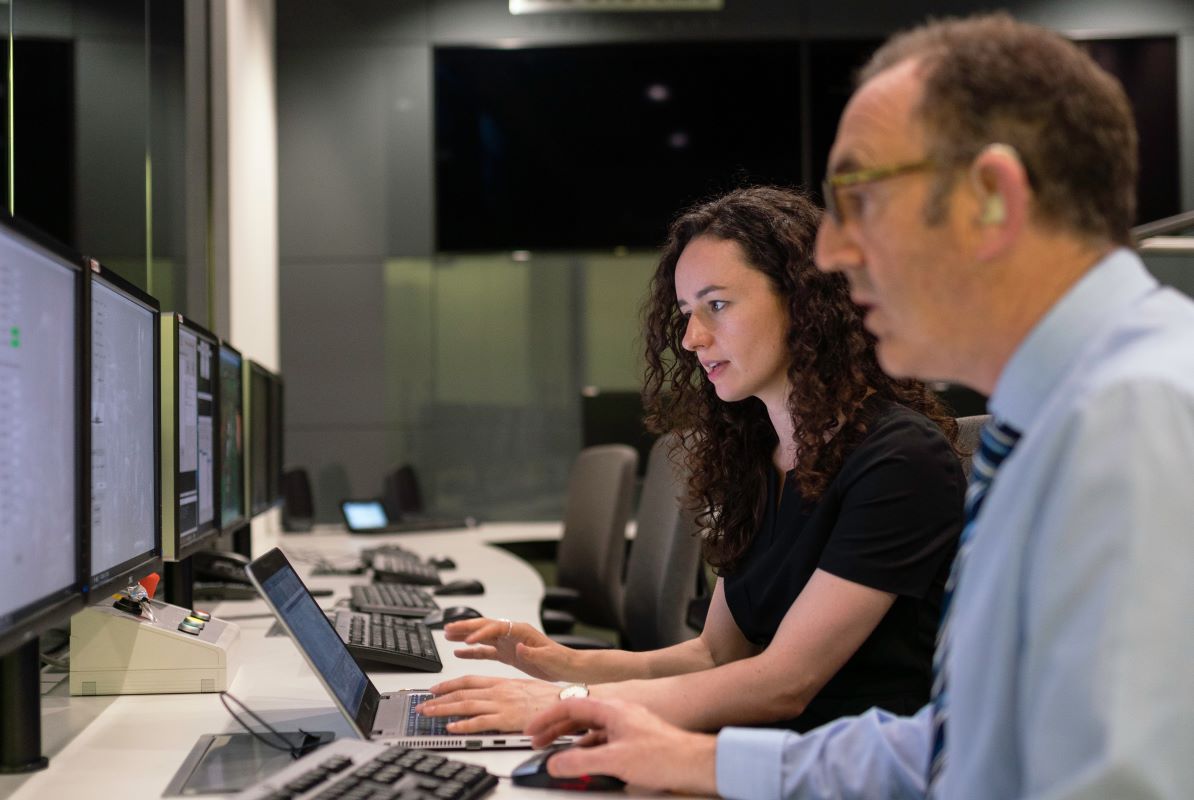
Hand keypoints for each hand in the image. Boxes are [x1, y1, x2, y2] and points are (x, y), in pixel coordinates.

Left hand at [416, 675, 560, 732]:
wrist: (564, 701)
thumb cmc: (548, 697)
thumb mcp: (523, 686)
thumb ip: (505, 689)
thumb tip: (492, 694)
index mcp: (501, 682)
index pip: (468, 680)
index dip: (449, 684)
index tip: (435, 689)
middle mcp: (498, 691)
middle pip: (462, 692)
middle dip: (439, 698)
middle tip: (423, 704)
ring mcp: (501, 704)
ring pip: (466, 705)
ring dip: (444, 710)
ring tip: (428, 714)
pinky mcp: (506, 719)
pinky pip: (480, 722)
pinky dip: (463, 725)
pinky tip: (452, 728)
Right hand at [443, 617, 575, 680]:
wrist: (566, 666)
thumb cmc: (560, 659)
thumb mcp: (548, 656)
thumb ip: (533, 652)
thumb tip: (519, 646)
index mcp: (521, 631)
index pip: (496, 627)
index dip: (480, 633)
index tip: (467, 640)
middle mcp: (511, 634)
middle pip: (484, 626)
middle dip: (465, 627)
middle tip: (447, 628)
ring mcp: (507, 643)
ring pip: (481, 637)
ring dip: (464, 636)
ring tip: (446, 635)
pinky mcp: (506, 654)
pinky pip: (485, 651)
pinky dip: (471, 651)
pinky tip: (459, 652)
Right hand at [525, 698, 717, 794]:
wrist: (694, 762)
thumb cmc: (665, 754)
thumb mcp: (615, 760)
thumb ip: (581, 762)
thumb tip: (556, 763)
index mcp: (611, 709)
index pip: (570, 706)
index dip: (546, 717)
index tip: (531, 728)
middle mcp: (618, 713)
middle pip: (578, 716)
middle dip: (555, 728)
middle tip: (537, 740)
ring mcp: (627, 725)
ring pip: (590, 729)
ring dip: (570, 739)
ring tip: (556, 751)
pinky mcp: (634, 740)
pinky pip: (602, 739)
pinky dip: (587, 747)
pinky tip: (585, 759)